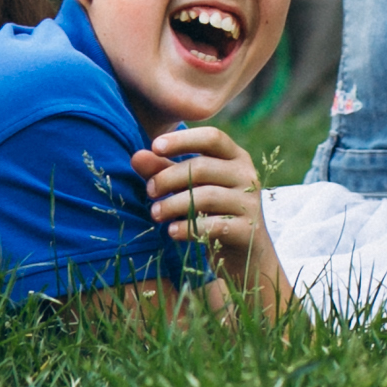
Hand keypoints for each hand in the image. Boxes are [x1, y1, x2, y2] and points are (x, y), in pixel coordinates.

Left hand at [131, 123, 263, 252]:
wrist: (244, 249)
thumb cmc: (210, 208)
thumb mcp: (187, 185)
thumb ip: (163, 169)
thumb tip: (136, 156)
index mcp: (234, 156)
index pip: (211, 137)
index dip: (182, 139)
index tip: (155, 146)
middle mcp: (246, 175)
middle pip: (202, 167)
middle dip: (168, 178)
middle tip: (149, 191)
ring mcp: (250, 203)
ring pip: (207, 197)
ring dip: (173, 204)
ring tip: (155, 213)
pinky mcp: (248, 230)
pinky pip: (215, 225)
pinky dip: (188, 228)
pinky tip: (171, 232)